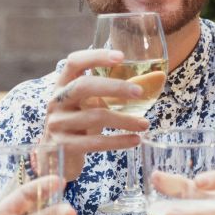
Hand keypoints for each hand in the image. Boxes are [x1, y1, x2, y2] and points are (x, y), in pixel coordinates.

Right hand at [43, 48, 150, 178]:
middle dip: (114, 87)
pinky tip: (135, 140)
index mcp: (62, 85)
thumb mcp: (92, 104)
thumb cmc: (80, 123)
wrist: (56, 158)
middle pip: (84, 86)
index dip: (96, 56)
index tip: (121, 57)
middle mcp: (56, 101)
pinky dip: (118, 141)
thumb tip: (157, 77)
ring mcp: (57, 124)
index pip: (74, 62)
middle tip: (140, 92)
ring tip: (145, 124)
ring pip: (94, 116)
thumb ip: (115, 92)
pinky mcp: (63, 146)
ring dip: (124, 119)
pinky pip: (94, 142)